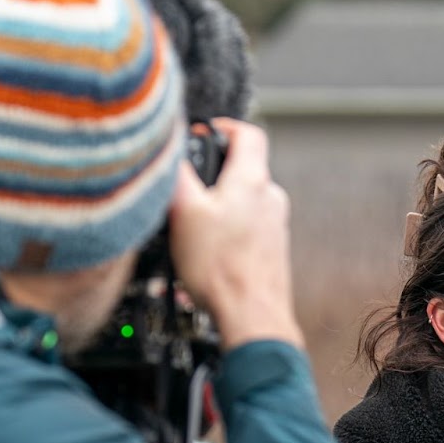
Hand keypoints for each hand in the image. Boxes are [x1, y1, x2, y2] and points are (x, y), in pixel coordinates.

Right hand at [168, 119, 303, 349]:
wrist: (251, 315)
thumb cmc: (221, 270)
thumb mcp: (184, 212)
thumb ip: (177, 173)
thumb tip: (168, 147)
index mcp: (252, 180)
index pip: (248, 133)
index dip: (224, 127)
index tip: (204, 133)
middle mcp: (270, 199)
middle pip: (242, 168)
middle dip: (212, 173)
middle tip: (187, 187)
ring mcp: (274, 225)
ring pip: (242, 201)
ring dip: (217, 206)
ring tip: (191, 226)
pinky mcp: (271, 249)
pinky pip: (245, 227)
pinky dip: (226, 231)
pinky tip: (206, 251)